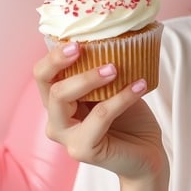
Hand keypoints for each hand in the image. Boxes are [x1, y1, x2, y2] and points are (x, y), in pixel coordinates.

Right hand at [32, 41, 166, 183]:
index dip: (53, 57)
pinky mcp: (82, 150)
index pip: (43, 75)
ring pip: (63, 98)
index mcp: (59, 103)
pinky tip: (139, 86)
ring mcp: (66, 137)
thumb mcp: (114, 88)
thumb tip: (112, 37)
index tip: (76, 42)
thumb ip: (104, 70)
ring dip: (89, 78)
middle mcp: (56, 120)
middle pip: (48, 86)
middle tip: (87, 49)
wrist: (147, 153)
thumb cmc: (130, 118)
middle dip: (63, 63)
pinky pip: (99, 116)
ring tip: (116, 68)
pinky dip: (121, 97)